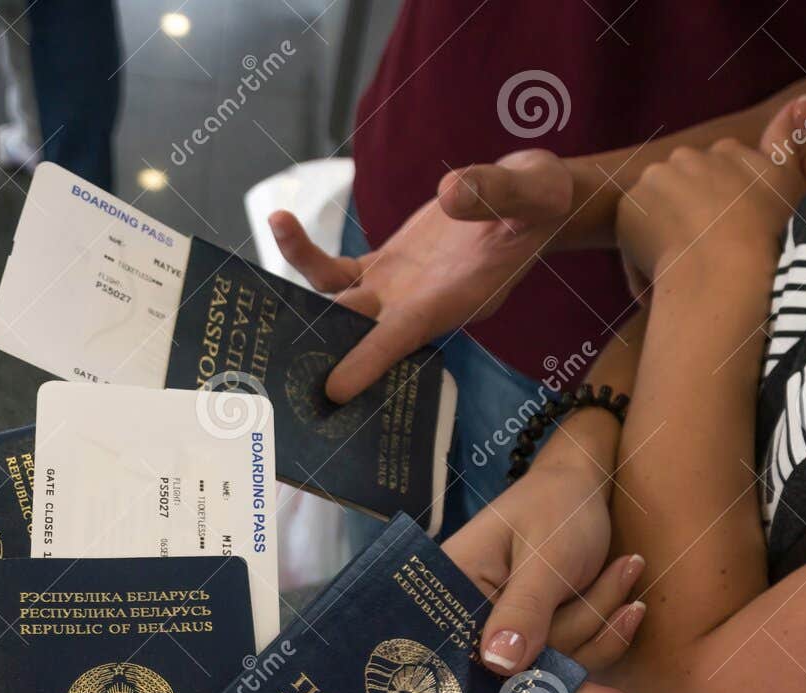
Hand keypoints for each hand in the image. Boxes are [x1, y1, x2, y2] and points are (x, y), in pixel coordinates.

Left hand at [269, 149, 573, 401]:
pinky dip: (305, 250)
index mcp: (453, 300)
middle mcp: (416, 305)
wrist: (532, 203)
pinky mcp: (383, 267)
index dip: (369, 362)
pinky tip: (281, 219)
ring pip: (335, 300)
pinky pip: (335, 269)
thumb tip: (449, 194)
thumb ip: (494, 192)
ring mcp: (395, 290)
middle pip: (354, 332)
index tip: (335, 390)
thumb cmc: (541, 202)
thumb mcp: (534, 189)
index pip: (403, 338)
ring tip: (279, 222)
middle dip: (314, 347)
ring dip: (300, 273)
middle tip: (264, 358)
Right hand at [443, 454, 644, 692]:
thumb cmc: (556, 507)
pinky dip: (606, 637)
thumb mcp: (546, 555)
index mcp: (449, 592)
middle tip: (628, 606)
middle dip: (577, 633)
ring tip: (627, 569)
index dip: (505, 680)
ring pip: (553, 665)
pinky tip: (632, 606)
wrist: (582, 489)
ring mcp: (503, 634)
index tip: (558, 691)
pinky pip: (571, 662)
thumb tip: (500, 667)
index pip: (463, 654)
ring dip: (599, 623)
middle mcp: (468, 620)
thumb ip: (525, 610)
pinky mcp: (535, 641)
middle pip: (515, 667)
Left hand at [616, 97, 805, 294]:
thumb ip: (786, 140)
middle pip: (682, 186)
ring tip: (684, 267)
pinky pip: (632, 236)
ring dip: (663, 234)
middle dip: (689, 212)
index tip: (729, 228)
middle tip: (704, 249)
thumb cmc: (768, 229)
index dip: (722, 204)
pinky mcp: (627, 208)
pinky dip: (641, 259)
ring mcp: (654, 179)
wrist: (725, 265)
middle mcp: (686, 155)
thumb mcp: (789, 180)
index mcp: (726, 149)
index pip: (718, 172)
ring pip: (655, 210)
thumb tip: (801, 99)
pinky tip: (660, 280)